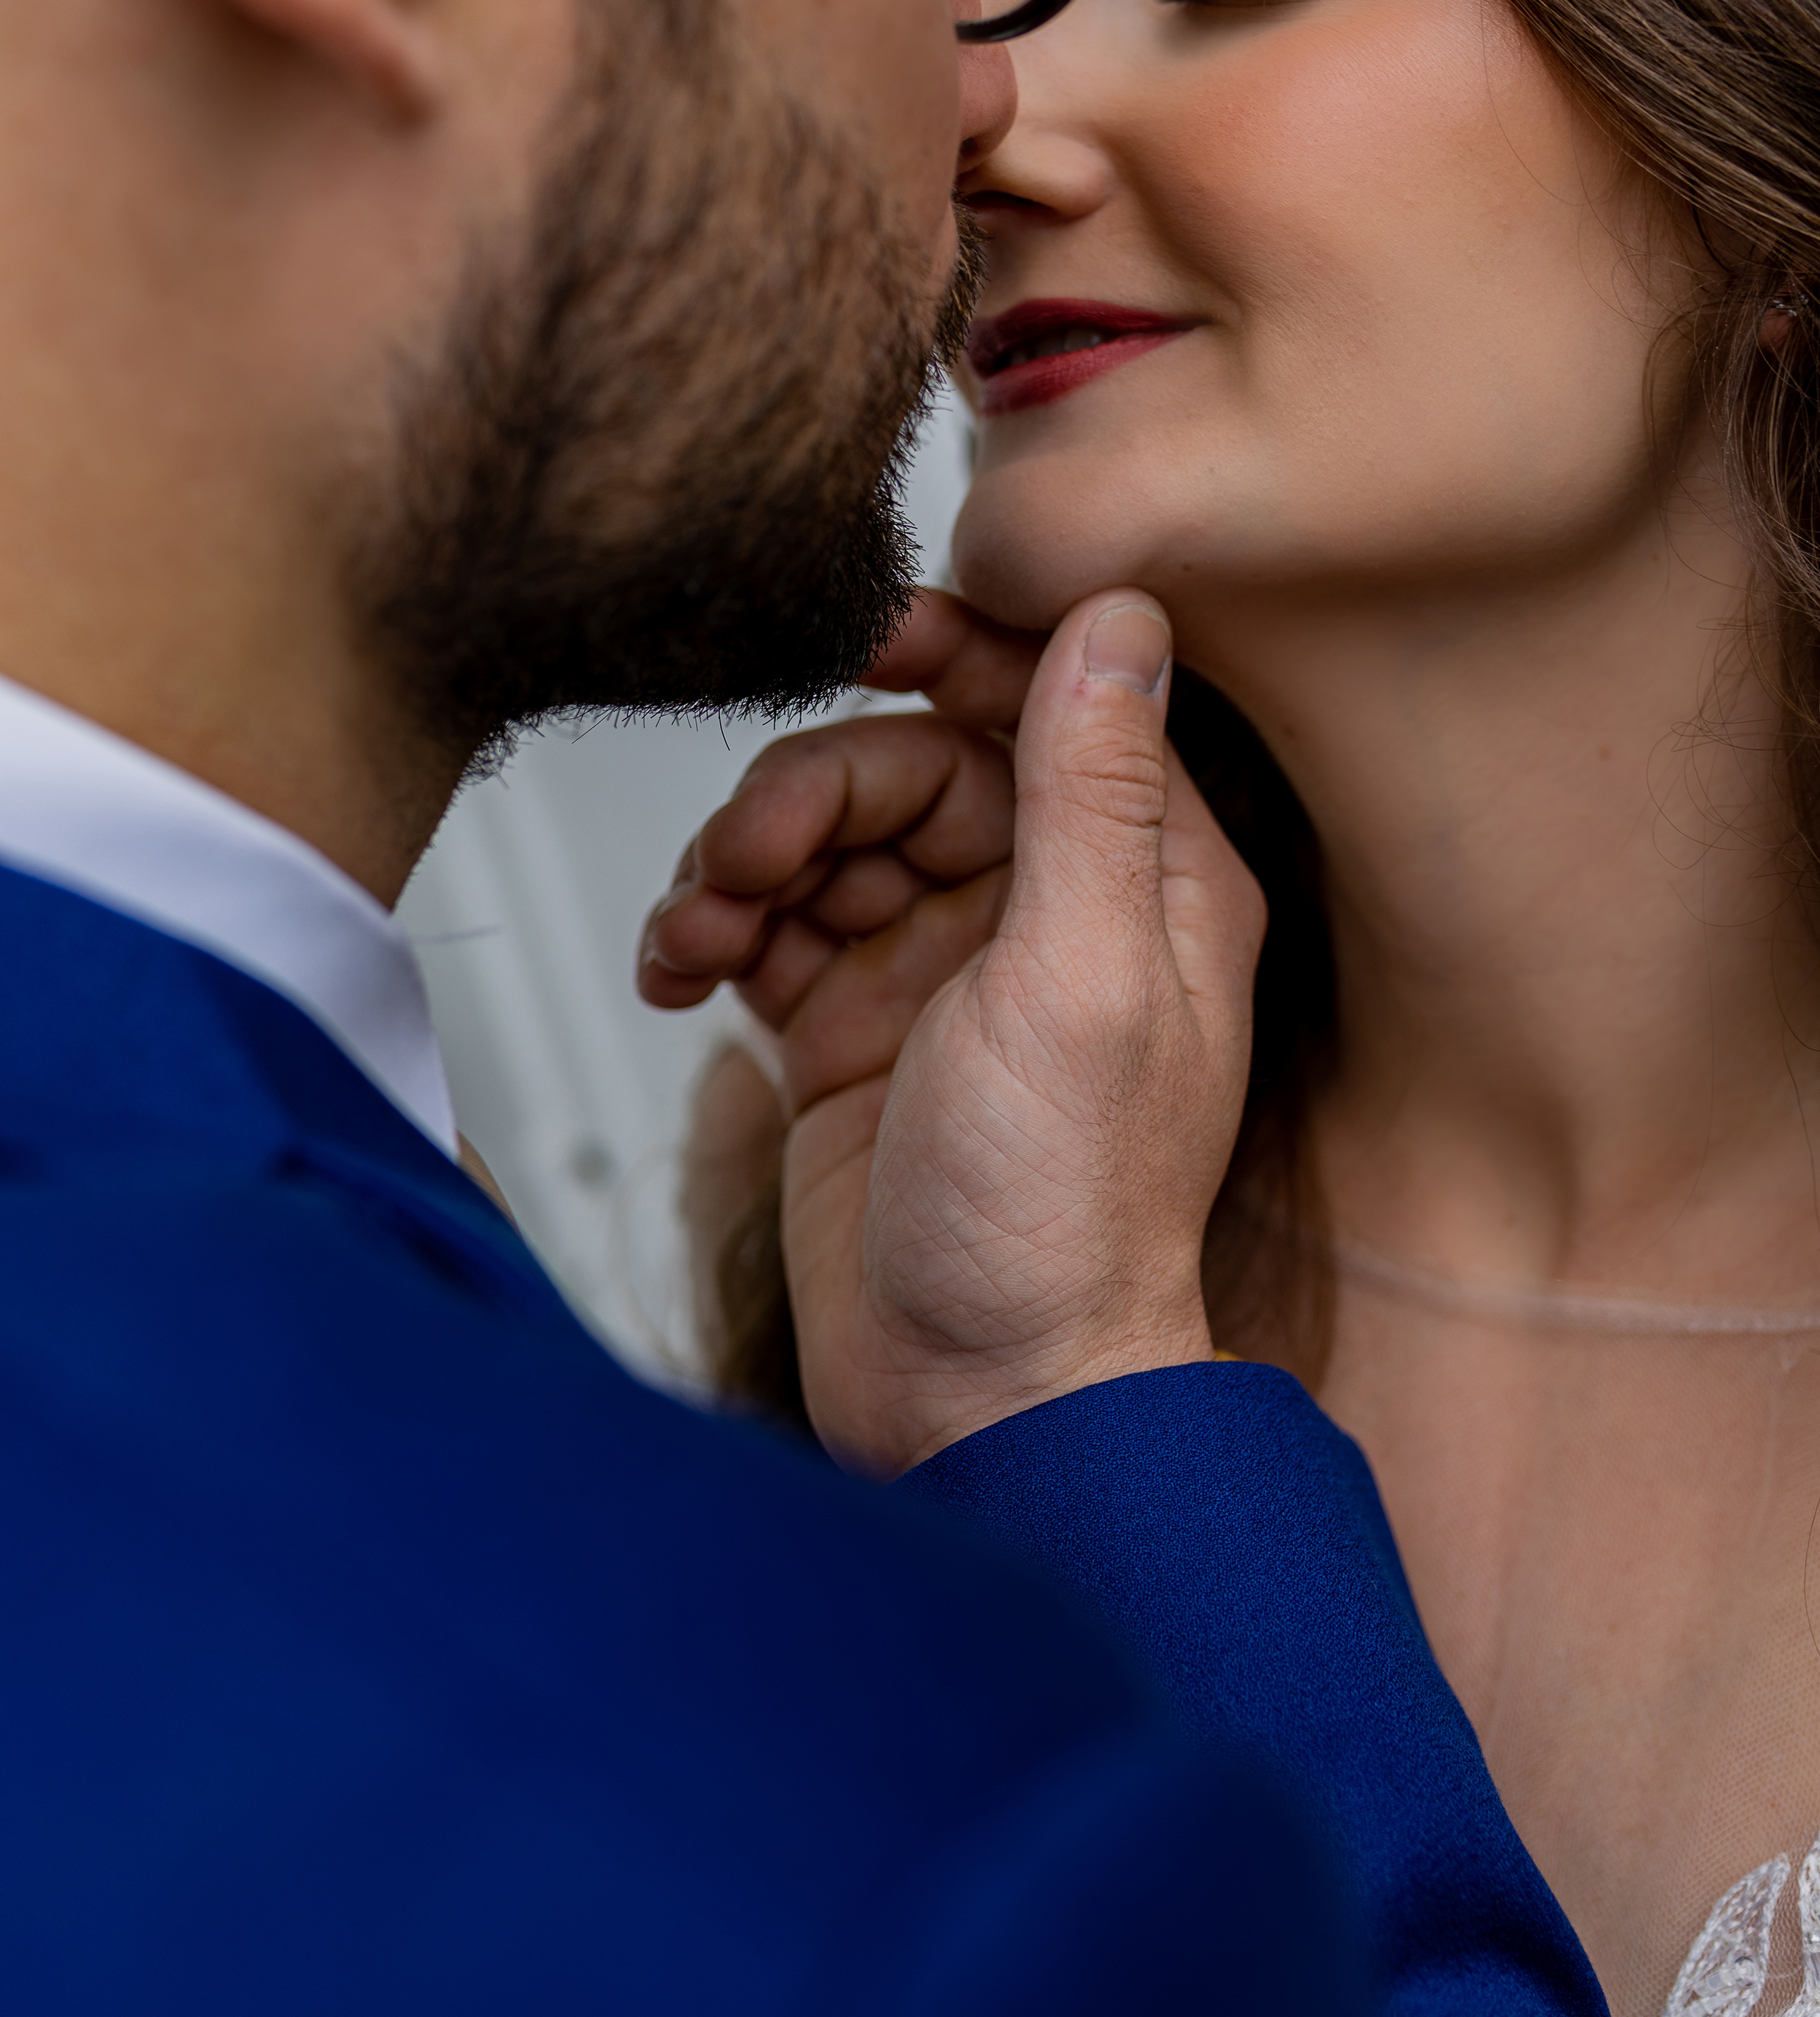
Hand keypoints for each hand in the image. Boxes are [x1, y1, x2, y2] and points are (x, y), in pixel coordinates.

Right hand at [641, 589, 1264, 1473]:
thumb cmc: (1058, 1221)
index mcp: (1143, 883)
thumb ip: (1094, 790)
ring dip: (745, 859)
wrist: (973, 1403)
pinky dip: (712, 927)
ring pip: (824, 840)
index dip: (954, 654)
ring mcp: (941, 972)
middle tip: (754, 855)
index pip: (1045, 704)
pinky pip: (766, 924)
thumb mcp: (1085, 978)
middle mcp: (1045, 914)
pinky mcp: (851, 1030)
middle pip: (909, 766)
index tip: (867, 632)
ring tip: (707, 928)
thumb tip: (1123, 613)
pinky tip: (680, 966)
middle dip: (814, 792)